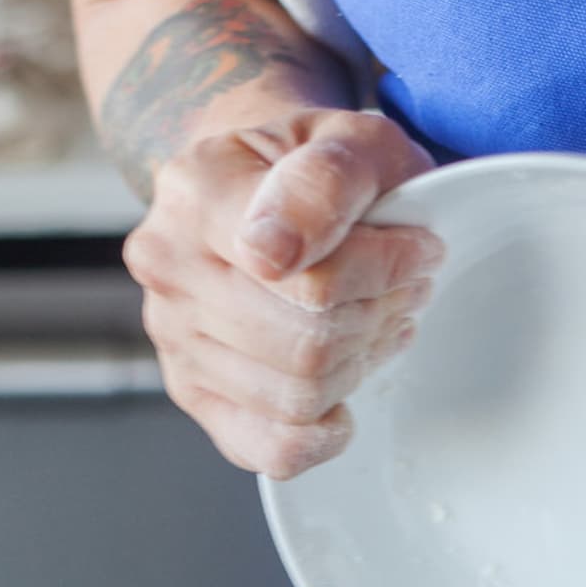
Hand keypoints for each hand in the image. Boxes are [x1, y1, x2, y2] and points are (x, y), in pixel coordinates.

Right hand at [122, 108, 442, 476]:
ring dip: (361, 364)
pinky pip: (270, 450)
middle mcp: (167, 269)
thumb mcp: (347, 136)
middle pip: (306, 343)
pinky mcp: (194, 394)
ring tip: (381, 320)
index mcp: (195, 194)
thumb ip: (325, 179)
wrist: (261, 183)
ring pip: (298, 397)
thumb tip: (276, 251)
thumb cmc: (311, 166)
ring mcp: (174, 339)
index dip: (387, 269)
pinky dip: (323, 433)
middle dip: (380, 317)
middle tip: (408, 286)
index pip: (307, 275)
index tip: (418, 247)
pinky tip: (342, 392)